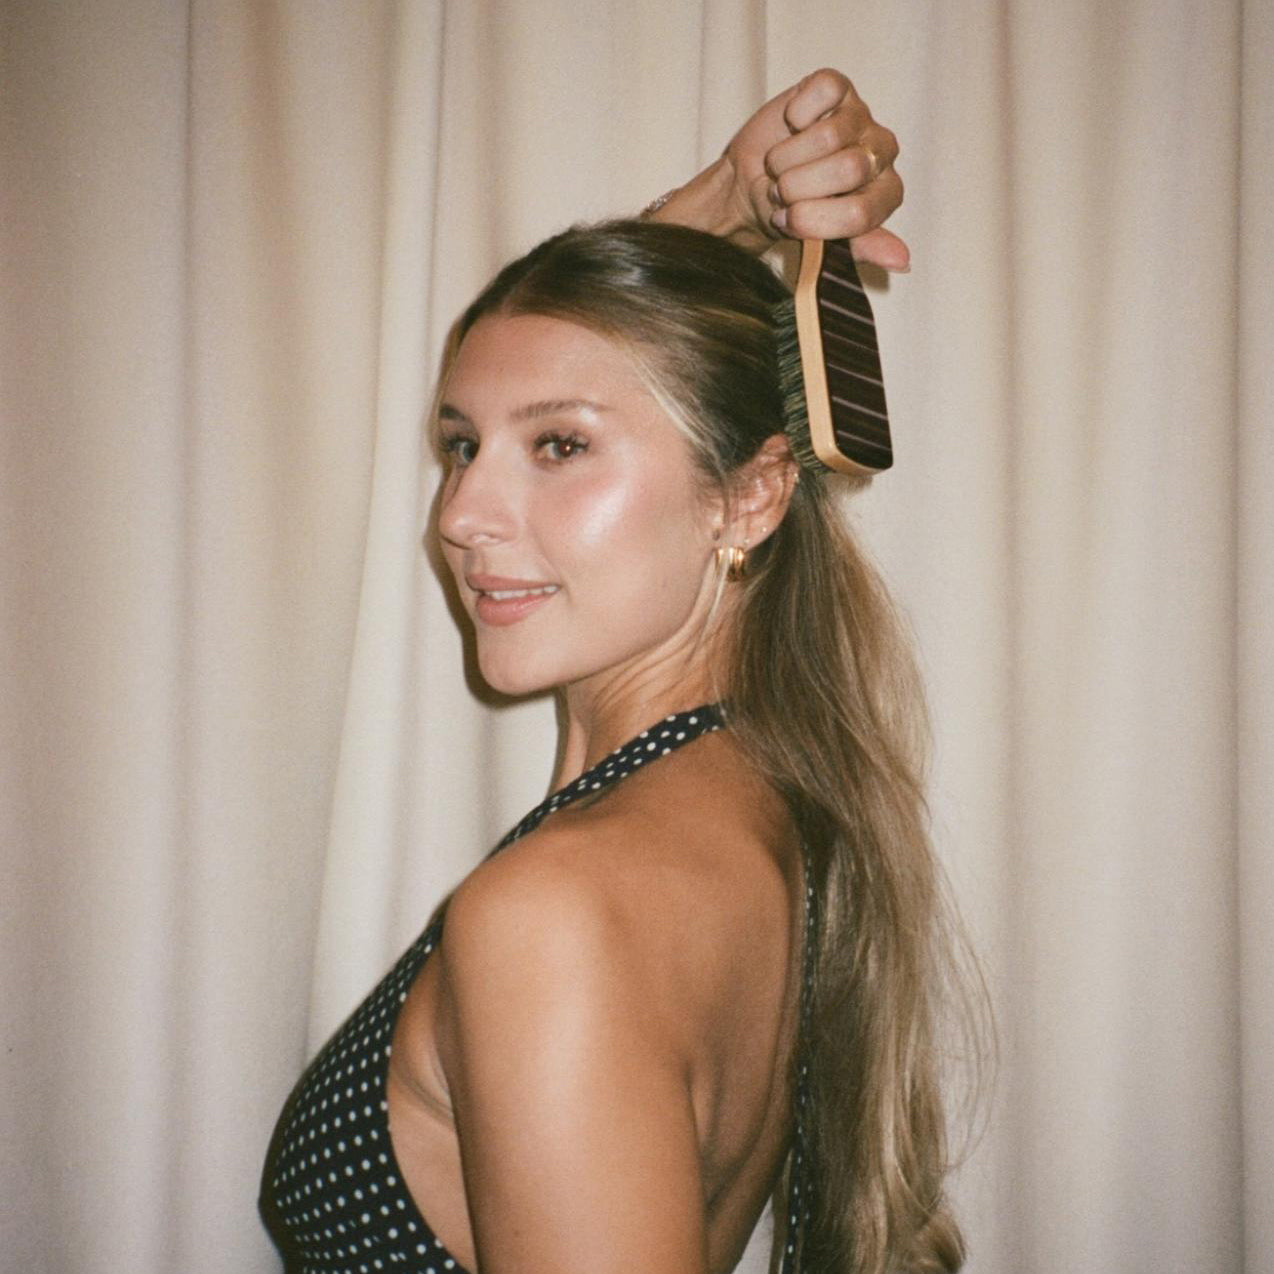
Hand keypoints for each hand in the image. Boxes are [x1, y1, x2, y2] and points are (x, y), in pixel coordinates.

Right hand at [651, 68, 908, 269]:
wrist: (754, 183)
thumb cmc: (789, 212)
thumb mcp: (819, 240)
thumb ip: (860, 247)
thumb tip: (902, 260)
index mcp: (885, 195)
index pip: (861, 213)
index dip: (814, 220)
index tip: (788, 221)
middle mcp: (882, 153)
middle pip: (849, 169)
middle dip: (799, 187)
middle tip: (783, 191)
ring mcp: (861, 116)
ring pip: (828, 135)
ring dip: (787, 157)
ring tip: (780, 165)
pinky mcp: (838, 87)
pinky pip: (822, 93)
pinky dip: (796, 112)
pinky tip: (792, 125)